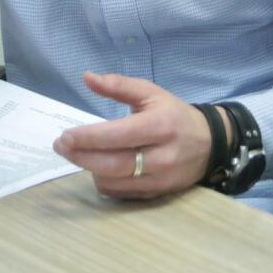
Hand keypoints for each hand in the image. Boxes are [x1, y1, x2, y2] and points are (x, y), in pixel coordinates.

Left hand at [52, 72, 214, 199]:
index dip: (88, 138)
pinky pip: (121, 193)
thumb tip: (87, 77)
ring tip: (81, 153)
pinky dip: (104, 181)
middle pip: (113, 164)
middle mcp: (162, 156)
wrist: (211, 145)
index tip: (65, 136)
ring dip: (90, 168)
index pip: (118, 136)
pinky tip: (99, 167)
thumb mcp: (152, 93)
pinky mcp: (157, 194)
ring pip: (114, 181)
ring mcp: (160, 179)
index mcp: (160, 126)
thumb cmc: (175, 115)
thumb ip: (119, 86)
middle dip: (81, 157)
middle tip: (61, 146)